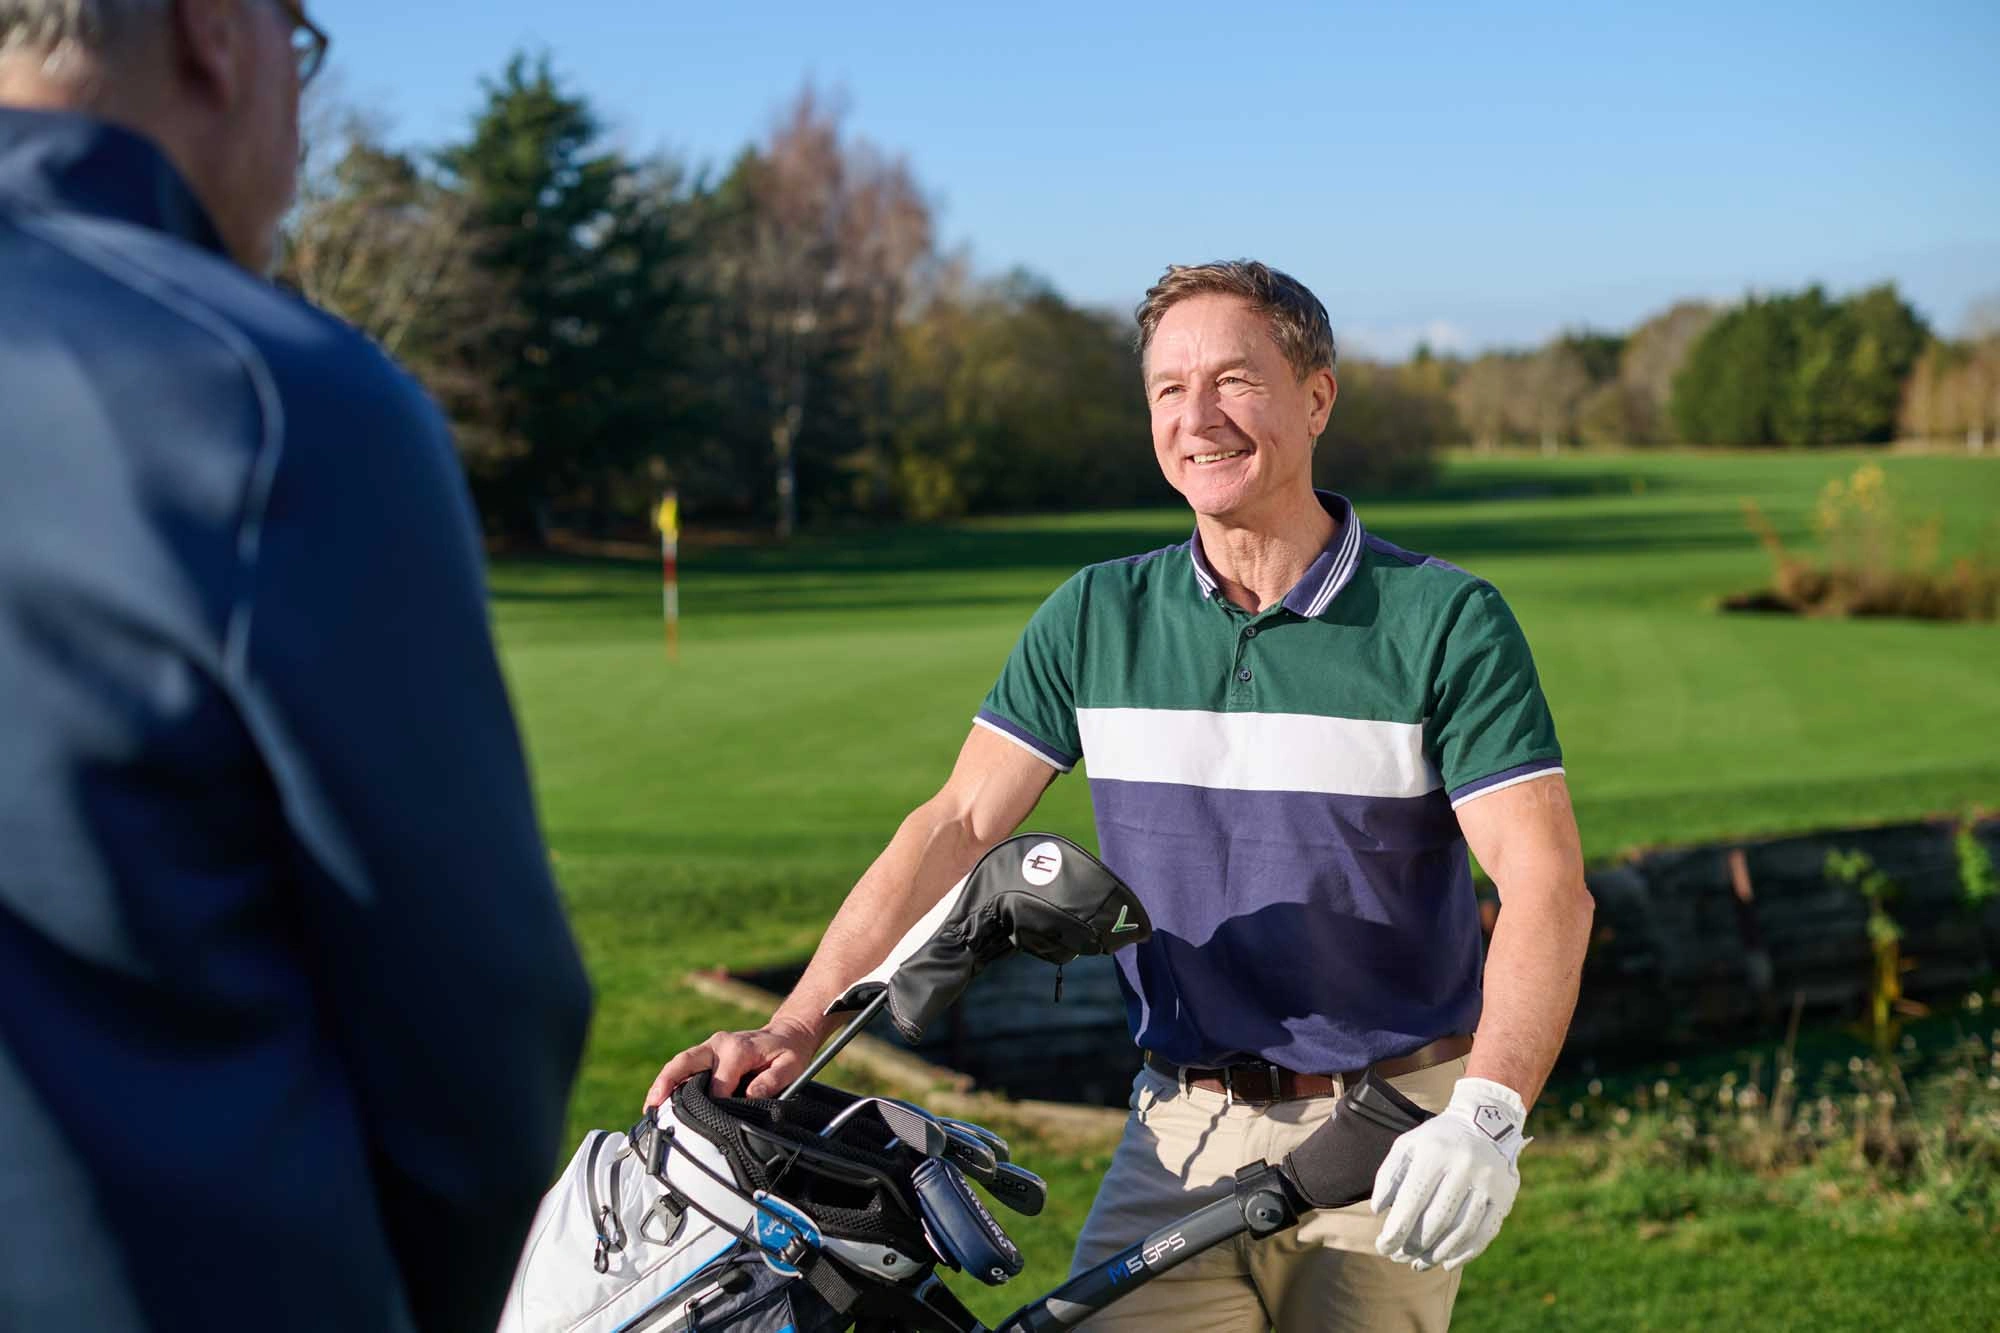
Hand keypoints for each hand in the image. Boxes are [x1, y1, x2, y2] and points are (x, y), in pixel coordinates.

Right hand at [643, 1015, 822, 1109]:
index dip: (716, 1102)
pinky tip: (660, 1101)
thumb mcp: (791, 1066)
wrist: (786, 1034)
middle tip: (652, 1106)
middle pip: (685, 1062)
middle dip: (666, 1083)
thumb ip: (772, 1081)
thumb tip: (750, 1095)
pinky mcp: (705, 1054)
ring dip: (662, 1083)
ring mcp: (708, 1048)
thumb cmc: (788, 1053)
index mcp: (737, 1049)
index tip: (714, 1122)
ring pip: (679, 1064)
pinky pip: (684, 1067)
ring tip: (648, 1108)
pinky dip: (669, 1082)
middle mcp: (718, 1045)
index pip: (718, 1081)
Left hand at [1370, 1077, 1528, 1271]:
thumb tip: (1378, 1212)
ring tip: (1418, 1264)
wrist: (1485, 1123)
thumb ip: (1388, 1176)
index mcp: (1435, 1153)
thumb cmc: (1437, 1141)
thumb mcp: (1407, 1146)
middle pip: (1436, 1220)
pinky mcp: (1505, 1196)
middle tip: (1399, 1258)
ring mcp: (1488, 1182)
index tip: (1383, 1247)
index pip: (1412, 1200)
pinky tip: (1446, 1263)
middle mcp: (1464, 1166)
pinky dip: (1464, 1253)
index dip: (1396, 1230)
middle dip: (1414, 1245)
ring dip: (1437, 1254)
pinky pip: (1484, 1234)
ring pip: (1461, 1231)